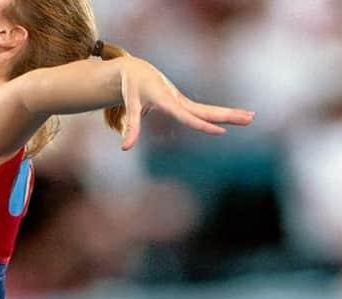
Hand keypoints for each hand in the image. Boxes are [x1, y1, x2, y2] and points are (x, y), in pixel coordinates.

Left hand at [119, 57, 254, 150]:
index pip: (187, 116)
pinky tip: (237, 116)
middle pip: (206, 110)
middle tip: (250, 118)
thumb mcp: (130, 106)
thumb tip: (125, 148)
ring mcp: (183, 101)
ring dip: (230, 113)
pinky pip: (204, 110)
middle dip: (228, 115)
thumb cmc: (132, 88)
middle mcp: (179, 100)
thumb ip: (131, 127)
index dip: (202, 125)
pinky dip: (220, 113)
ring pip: (209, 109)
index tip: (220, 131)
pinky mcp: (184, 103)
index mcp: (167, 101)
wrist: (138, 71)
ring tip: (252, 117)